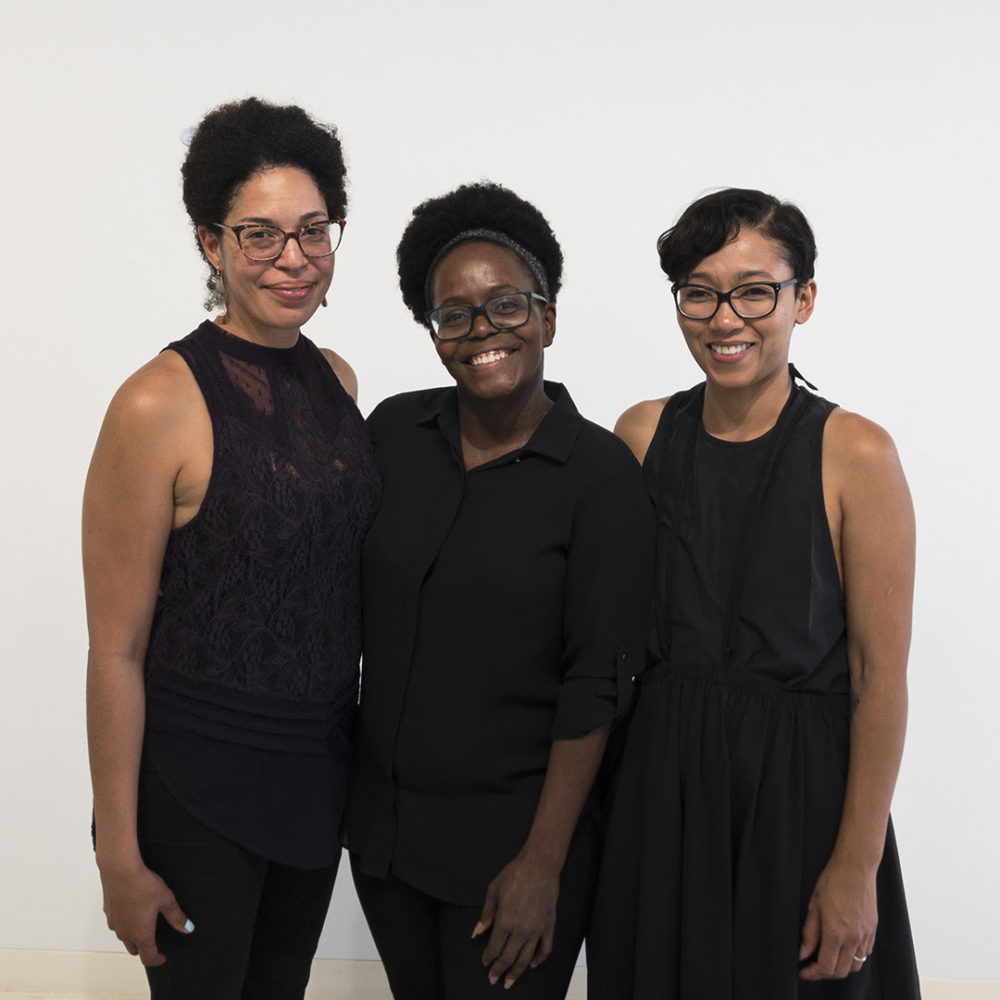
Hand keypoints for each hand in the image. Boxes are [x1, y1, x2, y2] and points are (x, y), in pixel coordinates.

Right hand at [100, 861, 192, 965]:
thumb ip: (176, 917)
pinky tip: (134, 908)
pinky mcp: (108, 913)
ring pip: (125, 937)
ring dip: (134, 935)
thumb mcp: (166, 900)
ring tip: (146, 922)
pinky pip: (118, 924)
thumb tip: (187, 929)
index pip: (148, 958)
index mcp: (141, 934)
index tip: (163, 958)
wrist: (120, 870)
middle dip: (145, 948)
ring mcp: (114, 924)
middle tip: (156, 939)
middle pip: (135, 949)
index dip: (157, 960)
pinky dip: (126, 922)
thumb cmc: (144, 885)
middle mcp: (125, 933)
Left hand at [472, 852, 559, 989]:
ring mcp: (537, 929)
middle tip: (493, 979)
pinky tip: (532, 965)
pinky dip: (539, 960)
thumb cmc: (515, 874)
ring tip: (510, 981)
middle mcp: (521, 929)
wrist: (539, 865)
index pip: (494, 948)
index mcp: (505, 921)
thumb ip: (486, 915)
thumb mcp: (493, 891)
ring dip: (517, 972)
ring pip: (526, 958)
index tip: (485, 963)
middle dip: (499, 970)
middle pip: (509, 958)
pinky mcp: (549, 925)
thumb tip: (477, 933)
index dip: (488, 958)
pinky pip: (545, 949)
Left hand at [798, 857, 876, 979]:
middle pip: (841, 972)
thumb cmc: (832, 882)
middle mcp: (854, 939)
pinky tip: (841, 948)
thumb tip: (803, 954)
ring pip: (854, 966)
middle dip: (824, 973)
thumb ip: (809, 933)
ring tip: (826, 957)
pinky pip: (864, 954)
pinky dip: (852, 958)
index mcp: (836, 933)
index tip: (803, 971)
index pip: (826, 967)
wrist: (855, 868)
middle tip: (811, 965)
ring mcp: (866, 936)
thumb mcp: (813, 906)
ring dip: (840, 967)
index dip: (812, 973)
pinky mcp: (873, 931)